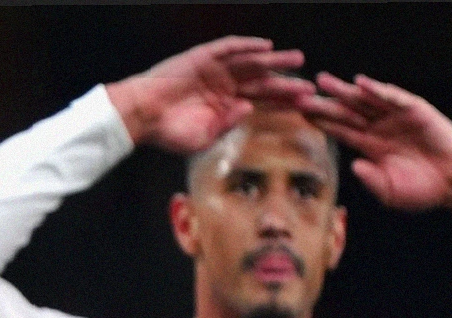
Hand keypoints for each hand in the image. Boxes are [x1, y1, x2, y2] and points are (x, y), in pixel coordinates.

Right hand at [106, 36, 314, 151]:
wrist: (142, 116)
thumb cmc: (168, 132)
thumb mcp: (203, 138)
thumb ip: (227, 124)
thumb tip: (249, 108)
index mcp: (226, 106)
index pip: (261, 102)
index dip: (282, 103)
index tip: (305, 106)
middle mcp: (224, 86)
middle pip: (262, 81)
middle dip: (285, 82)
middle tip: (310, 84)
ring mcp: (215, 70)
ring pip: (251, 62)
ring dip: (273, 61)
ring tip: (297, 60)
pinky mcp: (202, 57)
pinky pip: (228, 48)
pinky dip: (246, 45)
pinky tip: (265, 47)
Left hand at [296, 72, 451, 214]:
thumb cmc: (421, 190)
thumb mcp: (389, 190)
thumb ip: (371, 179)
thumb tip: (354, 165)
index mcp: (370, 146)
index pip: (340, 130)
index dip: (321, 122)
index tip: (300, 114)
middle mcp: (380, 128)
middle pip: (347, 112)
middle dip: (325, 103)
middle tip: (301, 94)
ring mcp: (397, 118)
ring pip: (366, 101)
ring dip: (345, 91)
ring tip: (324, 81)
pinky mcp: (417, 111)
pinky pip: (394, 98)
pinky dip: (378, 90)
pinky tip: (361, 84)